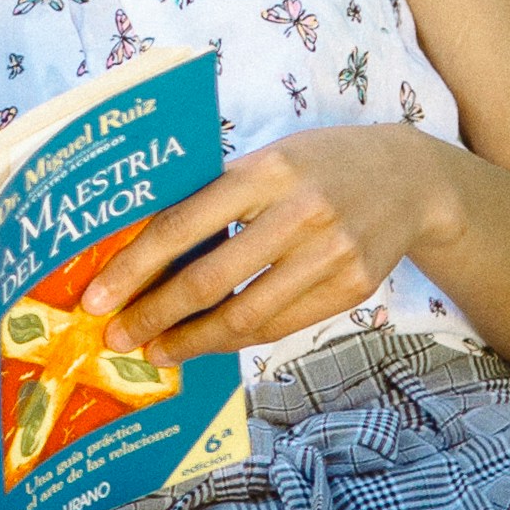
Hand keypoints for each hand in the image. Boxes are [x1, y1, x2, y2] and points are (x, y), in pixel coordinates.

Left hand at [78, 126, 442, 359]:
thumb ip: (217, 195)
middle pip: (211, 280)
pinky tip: (209, 341)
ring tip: (159, 350)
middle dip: (155, 315)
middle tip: (119, 336)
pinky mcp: (352, 290)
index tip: (99, 297)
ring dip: (192, 340)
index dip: (135, 267)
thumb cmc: (320, 164)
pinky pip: (280, 326)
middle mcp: (301, 212)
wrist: (410, 179)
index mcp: (267, 170)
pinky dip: (237, 339)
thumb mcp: (269, 159)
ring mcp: (332, 255)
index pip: (184, 224)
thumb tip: (143, 248)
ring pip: (246, 316)